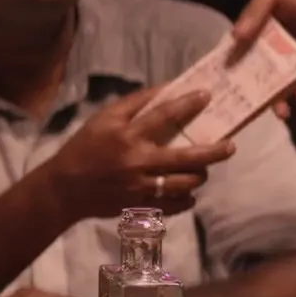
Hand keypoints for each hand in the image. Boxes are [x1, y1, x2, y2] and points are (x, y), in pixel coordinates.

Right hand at [40, 85, 236, 221]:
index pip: (163, 116)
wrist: (65, 188)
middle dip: (212, 152)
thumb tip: (166, 89)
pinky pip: (173, 205)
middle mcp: (137, 162)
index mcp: (127, 136)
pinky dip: (186, 199)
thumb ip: (134, 103)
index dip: (188, 104)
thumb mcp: (104, 119)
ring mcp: (140, 187)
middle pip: (184, 158)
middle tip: (230, 146)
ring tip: (203, 170)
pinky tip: (188, 192)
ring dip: (199, 176)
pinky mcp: (140, 207)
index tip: (207, 96)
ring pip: (183, 184)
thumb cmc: (85, 147)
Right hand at [231, 0, 295, 117]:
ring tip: (281, 112)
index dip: (227, 65)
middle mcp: (264, 51)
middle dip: (247, 92)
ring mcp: (283, 63)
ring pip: (272, 86)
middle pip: (251, 75)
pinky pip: (295, 88)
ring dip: (275, 102)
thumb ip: (254, 11)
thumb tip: (235, 36)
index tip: (218, 82)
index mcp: (252, 32)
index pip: (235, 51)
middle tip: (243, 108)